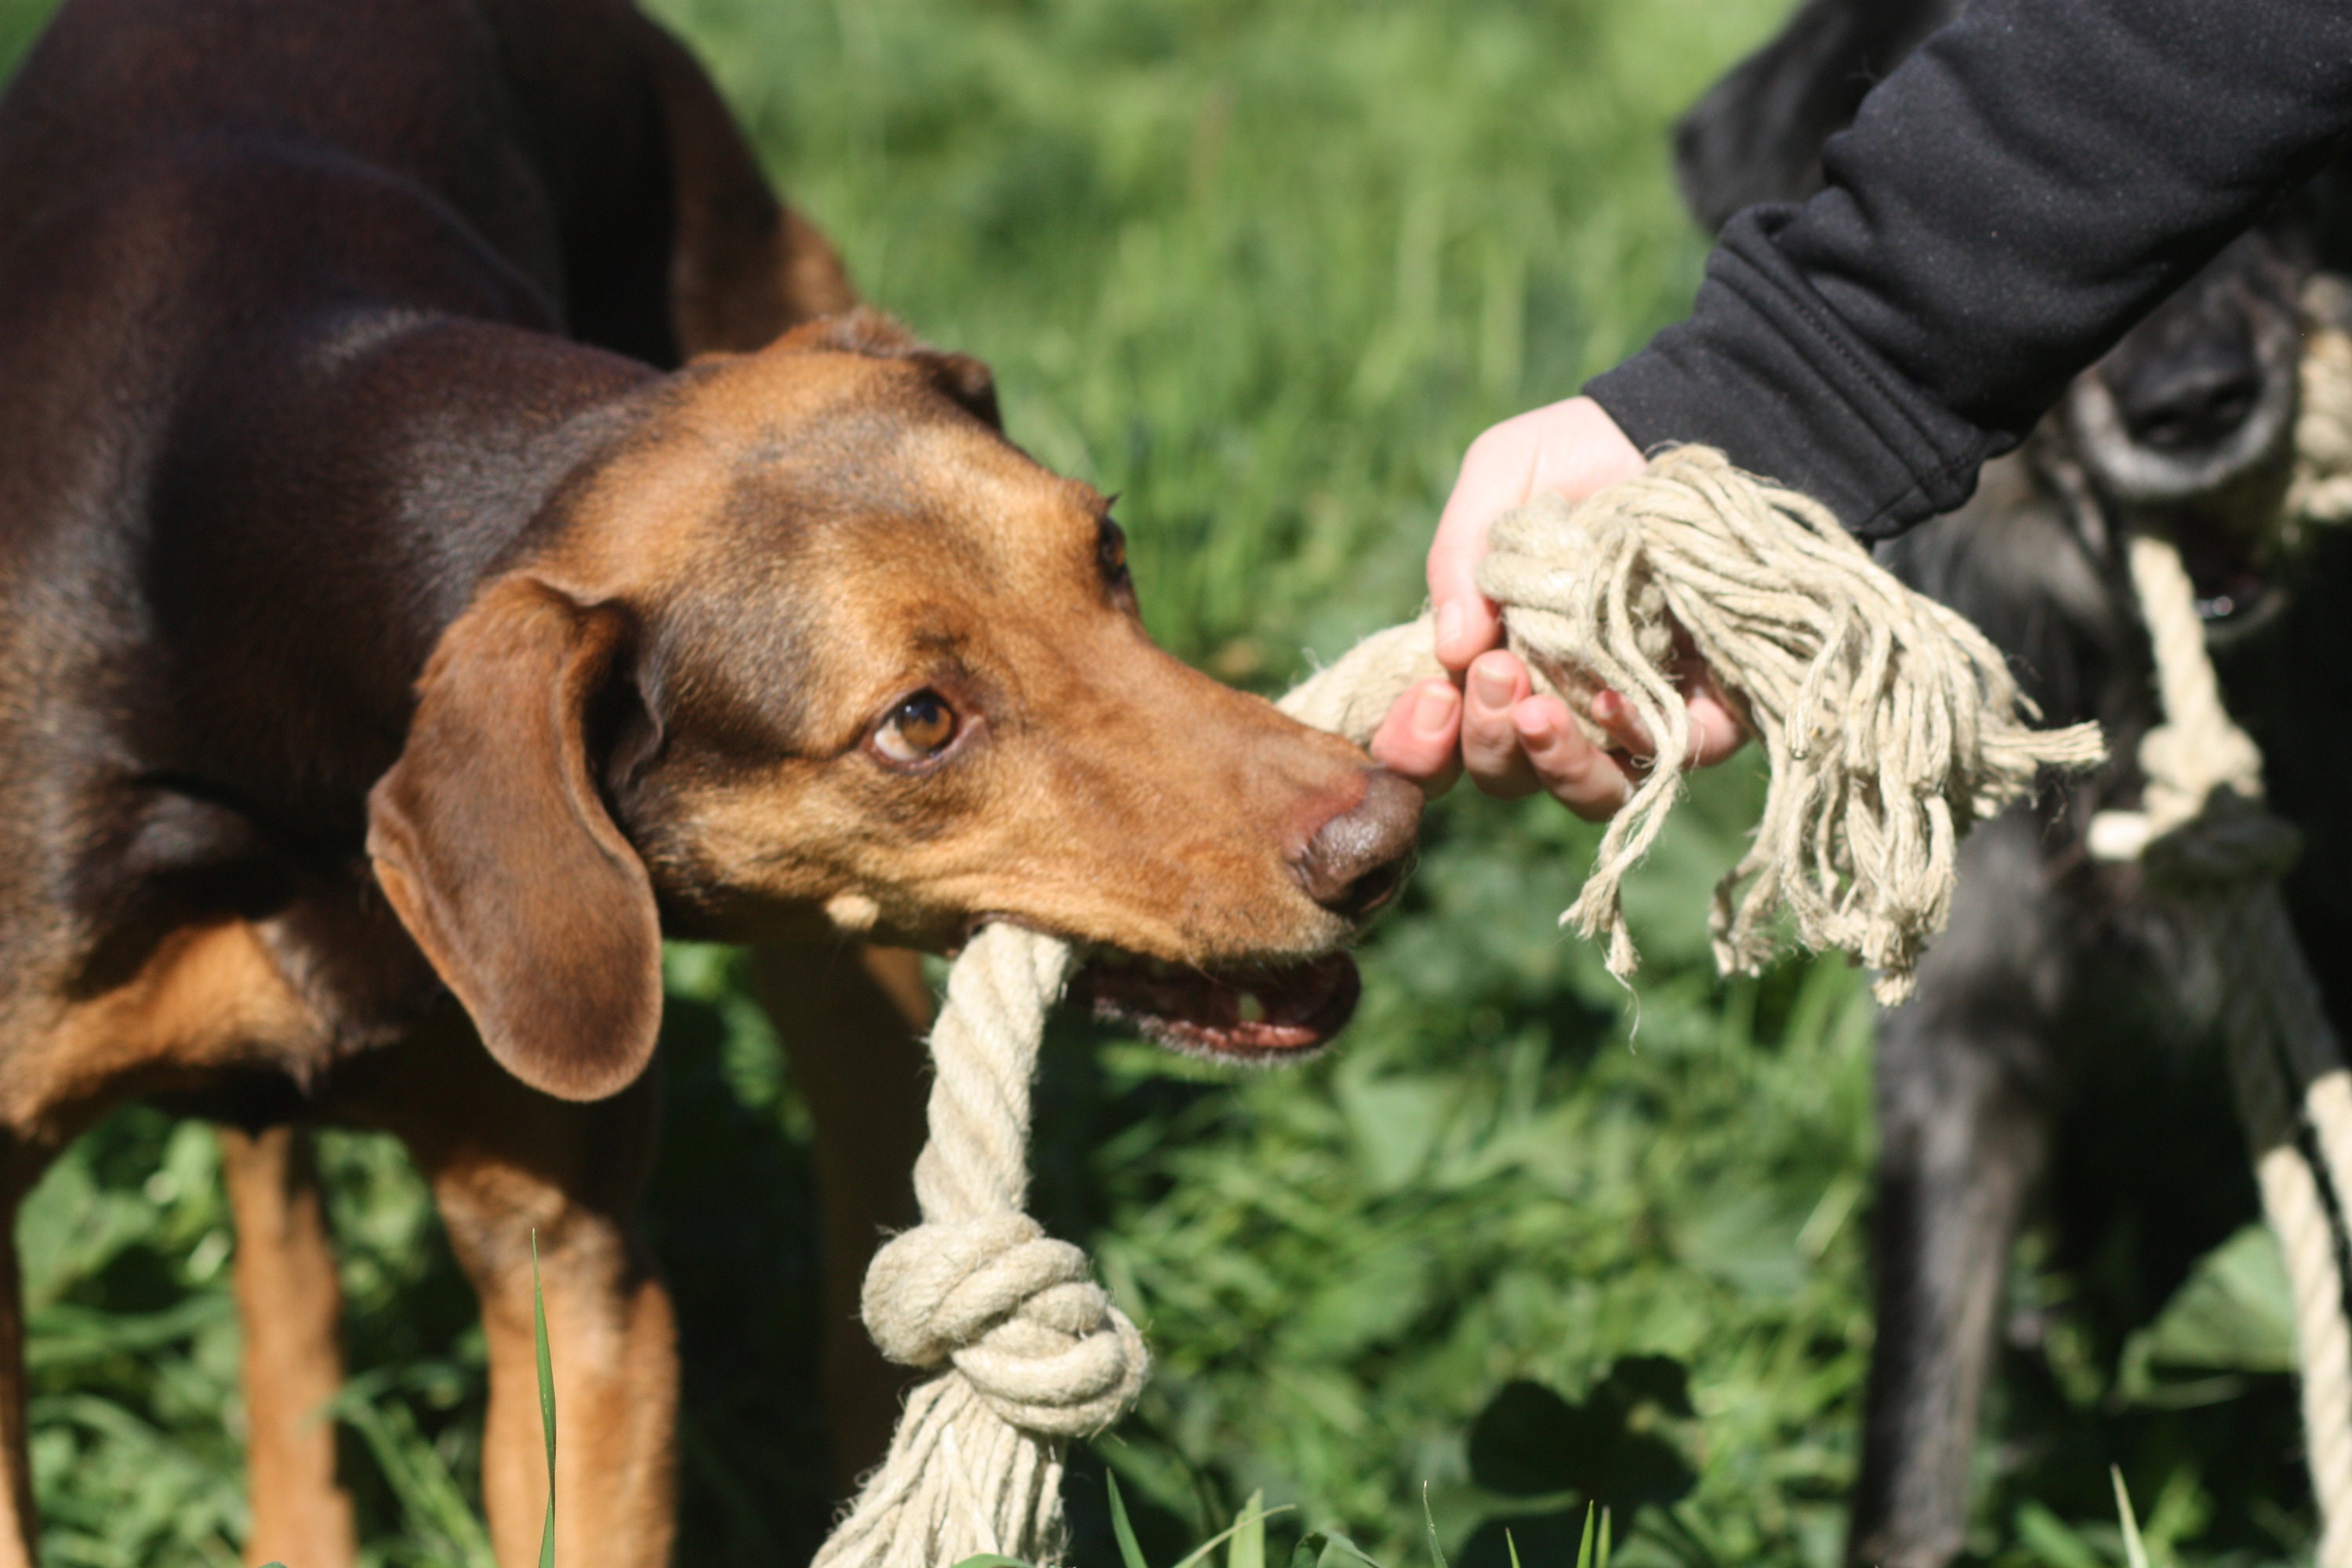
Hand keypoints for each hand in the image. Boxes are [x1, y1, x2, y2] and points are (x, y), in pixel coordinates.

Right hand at [1370, 397, 1744, 817]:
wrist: (1669, 431)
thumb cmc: (1568, 457)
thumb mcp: (1497, 481)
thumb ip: (1460, 554)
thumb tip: (1448, 648)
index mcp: (1484, 668)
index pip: (1436, 749)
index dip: (1417, 750)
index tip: (1430, 697)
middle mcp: (1550, 705)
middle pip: (1505, 777)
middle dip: (1489, 741)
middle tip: (1497, 672)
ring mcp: (1624, 715)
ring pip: (1586, 790)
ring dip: (1556, 765)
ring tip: (1541, 713)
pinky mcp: (1698, 707)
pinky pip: (1671, 757)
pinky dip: (1640, 739)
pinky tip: (1618, 698)